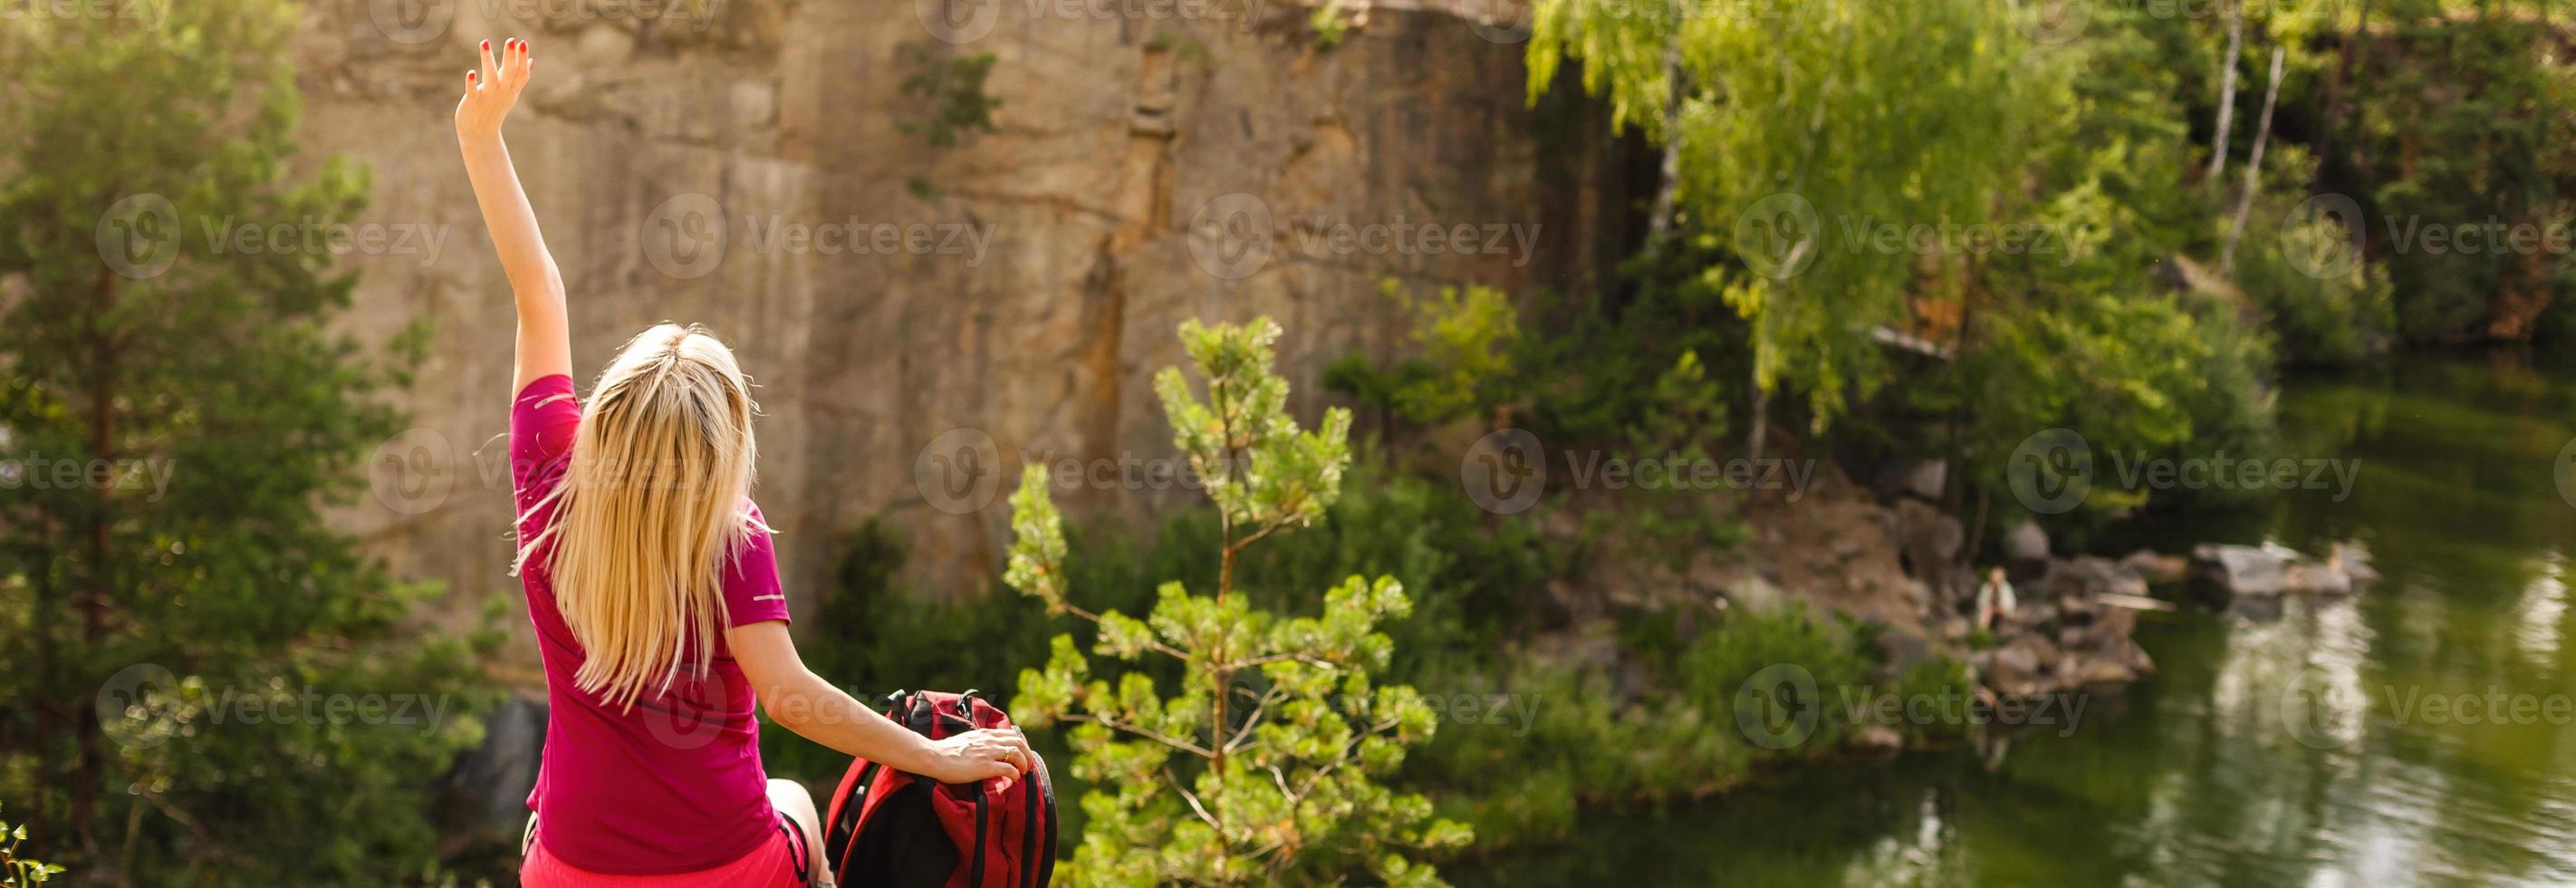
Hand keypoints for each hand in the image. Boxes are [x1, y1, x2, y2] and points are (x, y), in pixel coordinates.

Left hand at [456, 37, 532, 144]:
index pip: (521, 73)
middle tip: (511, 40)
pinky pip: (472, 92)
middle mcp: (502, 92)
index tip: (523, 42)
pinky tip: (471, 72)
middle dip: (510, 57)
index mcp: (511, 89)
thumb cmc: (494, 110)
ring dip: (488, 60)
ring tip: (485, 43)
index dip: (522, 58)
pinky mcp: (473, 102)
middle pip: (509, 73)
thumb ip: (520, 77)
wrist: (480, 134)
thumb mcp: (511, 93)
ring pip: (490, 78)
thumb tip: (531, 61)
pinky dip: (471, 83)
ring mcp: (487, 97)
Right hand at [916, 727, 1036, 790]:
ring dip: (1024, 764)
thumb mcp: (967, 739)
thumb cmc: (946, 751)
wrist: (934, 756)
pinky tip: (1013, 780)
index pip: (1012, 734)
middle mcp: (990, 740)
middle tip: (1027, 766)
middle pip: (1019, 743)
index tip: (1022, 754)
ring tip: (1022, 773)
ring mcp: (988, 753)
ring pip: (1017, 754)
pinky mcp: (985, 767)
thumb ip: (979, 742)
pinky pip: (1009, 769)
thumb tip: (985, 749)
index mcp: (985, 733)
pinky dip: (1015, 775)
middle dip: (1028, 754)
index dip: (1021, 745)